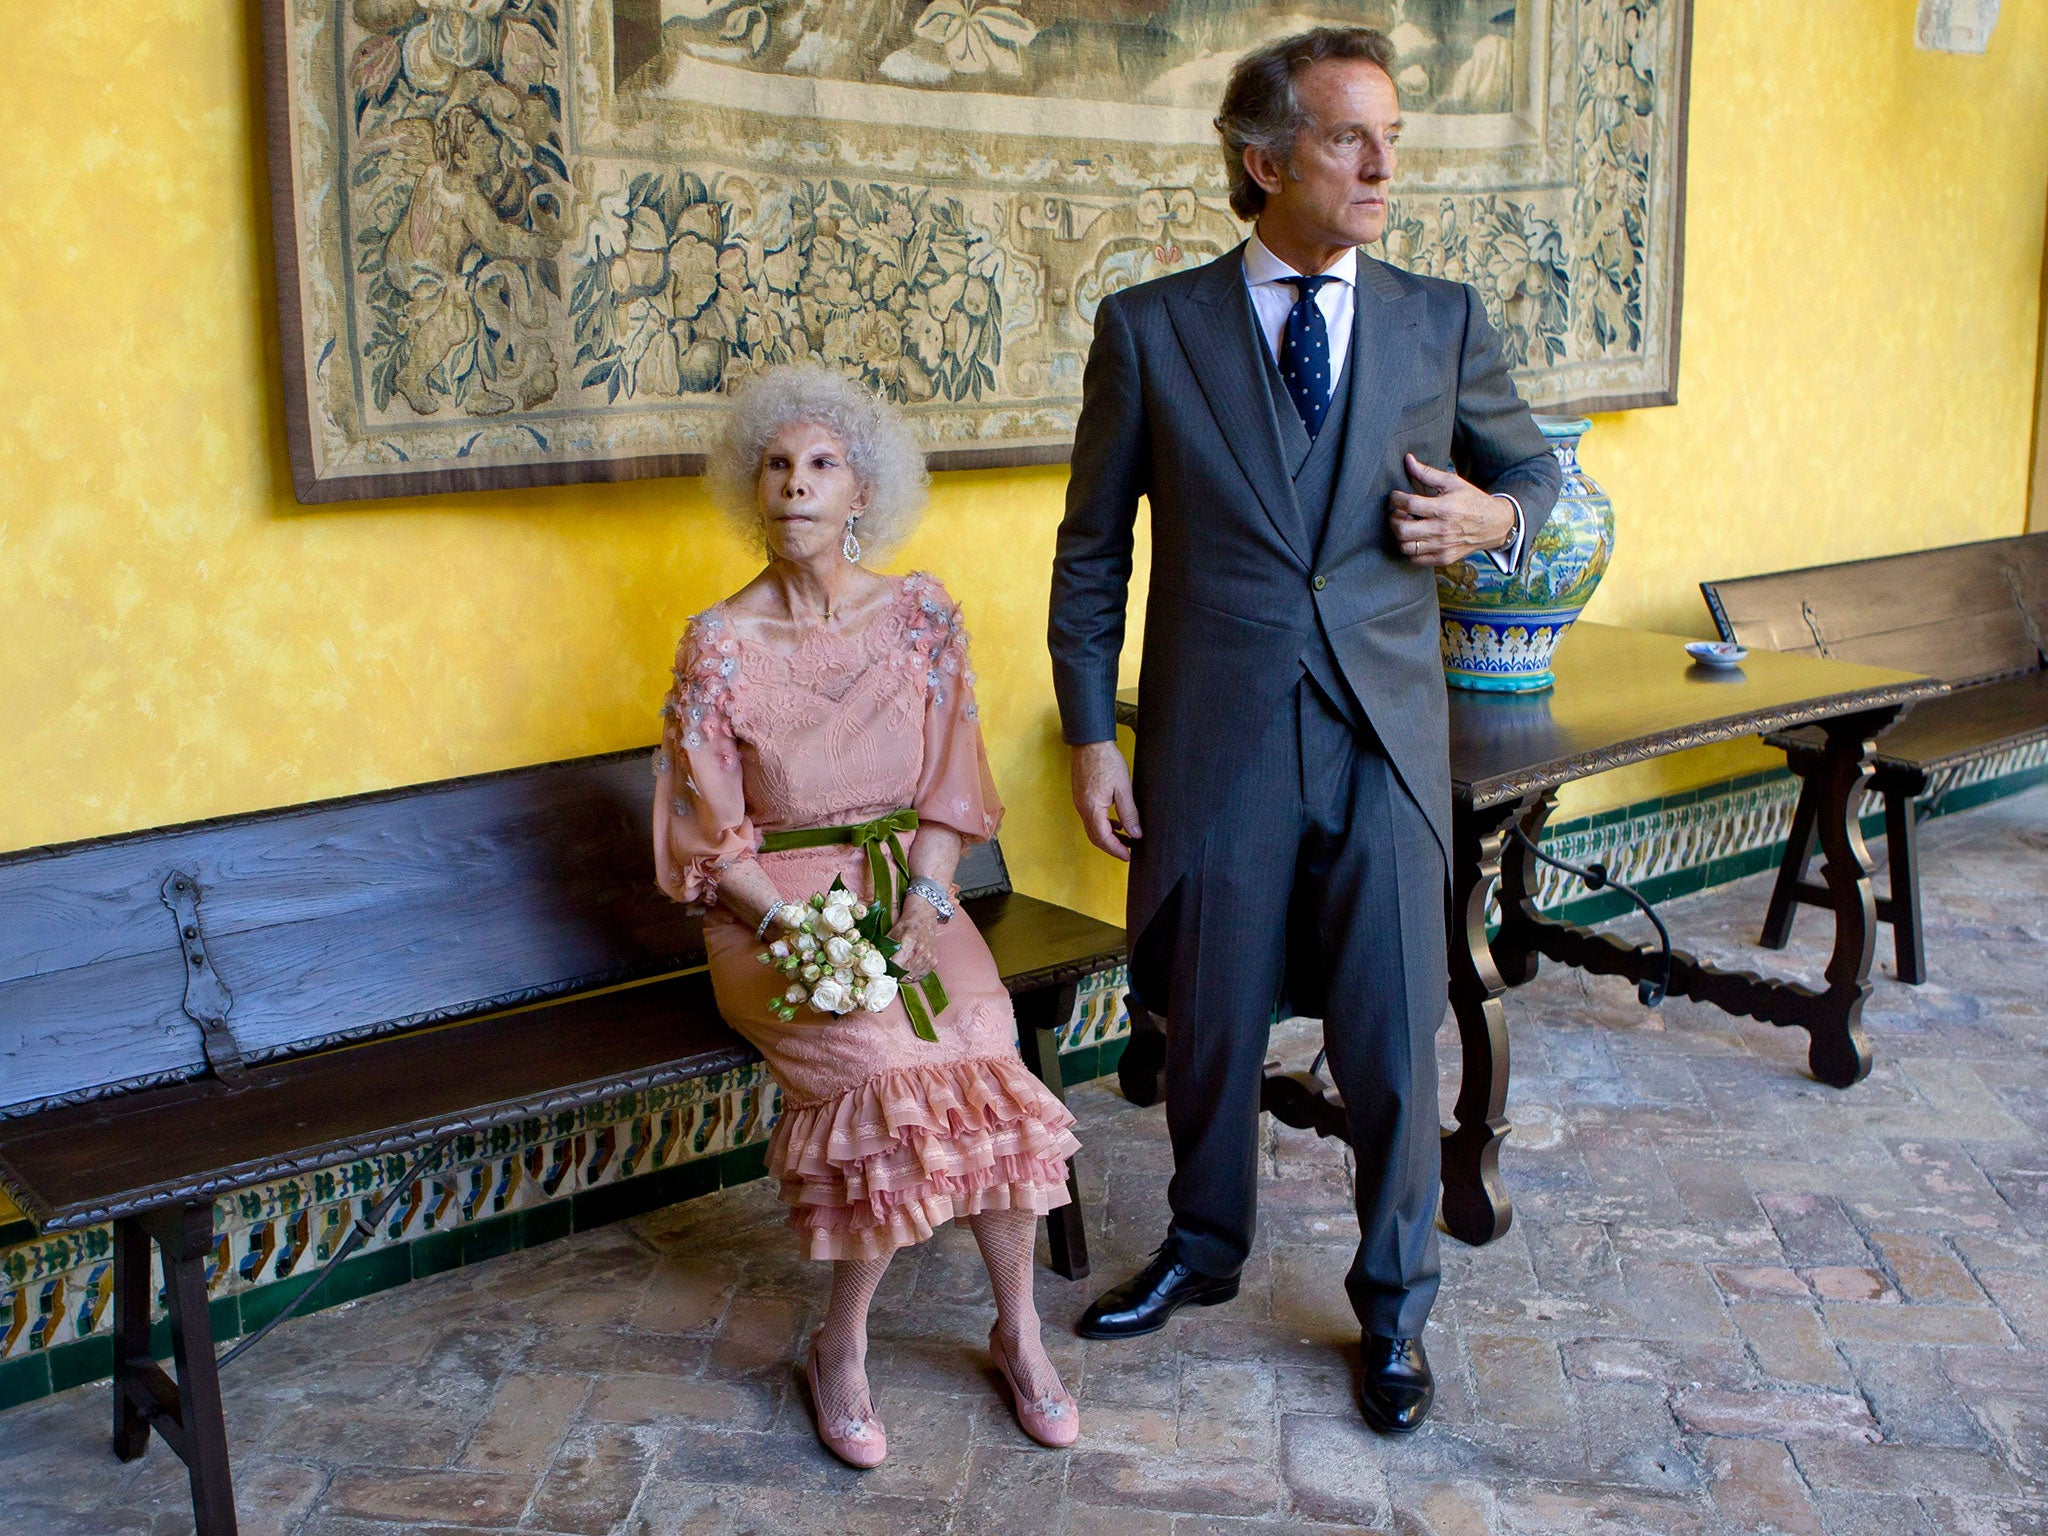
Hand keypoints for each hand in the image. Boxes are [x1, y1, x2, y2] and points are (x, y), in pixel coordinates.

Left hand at [888, 899, 942, 980]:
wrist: (924, 919)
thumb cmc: (907, 925)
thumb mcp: (892, 932)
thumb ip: (884, 947)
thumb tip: (874, 961)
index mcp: (909, 942)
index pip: (896, 965)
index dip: (888, 969)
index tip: (883, 969)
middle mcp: (921, 951)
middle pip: (903, 974)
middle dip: (894, 974)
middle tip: (889, 970)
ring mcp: (929, 958)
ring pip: (910, 977)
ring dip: (903, 976)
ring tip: (899, 967)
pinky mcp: (934, 962)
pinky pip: (919, 977)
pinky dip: (912, 976)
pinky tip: (908, 967)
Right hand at [1069, 740, 1141, 862]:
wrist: (1090, 742)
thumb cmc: (1106, 761)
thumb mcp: (1123, 788)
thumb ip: (1129, 813)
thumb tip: (1135, 833)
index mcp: (1092, 808)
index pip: (1103, 838)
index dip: (1116, 849)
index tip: (1128, 856)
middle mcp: (1082, 808)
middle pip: (1096, 837)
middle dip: (1112, 846)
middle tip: (1128, 851)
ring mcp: (1080, 802)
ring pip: (1093, 828)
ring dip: (1108, 836)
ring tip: (1126, 839)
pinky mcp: (1081, 796)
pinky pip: (1091, 817)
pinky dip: (1103, 824)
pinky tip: (1116, 823)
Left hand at [1389, 454, 1515, 566]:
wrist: (1494, 524)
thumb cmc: (1472, 501)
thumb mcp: (1452, 482)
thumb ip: (1427, 473)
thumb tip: (1408, 460)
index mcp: (1444, 508)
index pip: (1409, 504)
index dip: (1396, 499)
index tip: (1396, 496)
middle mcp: (1441, 530)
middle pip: (1403, 530)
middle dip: (1394, 519)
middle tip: (1398, 512)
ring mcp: (1442, 547)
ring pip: (1405, 547)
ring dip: (1400, 535)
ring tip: (1406, 524)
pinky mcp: (1443, 558)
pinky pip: (1415, 560)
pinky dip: (1409, 550)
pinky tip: (1414, 538)